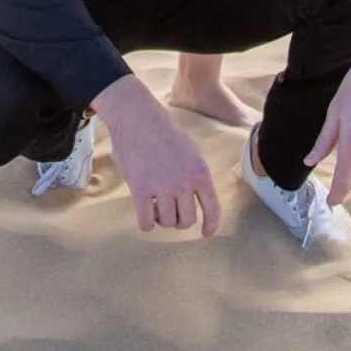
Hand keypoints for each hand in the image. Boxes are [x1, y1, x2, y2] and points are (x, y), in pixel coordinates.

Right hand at [92, 75, 221, 236]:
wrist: (137, 117)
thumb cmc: (163, 133)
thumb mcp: (190, 151)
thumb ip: (195, 175)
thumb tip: (197, 200)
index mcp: (200, 171)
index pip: (213, 208)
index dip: (211, 225)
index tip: (206, 233)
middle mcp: (184, 182)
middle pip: (187, 221)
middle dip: (178, 220)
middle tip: (170, 209)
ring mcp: (163, 186)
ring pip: (167, 223)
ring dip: (161, 218)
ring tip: (155, 204)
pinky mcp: (140, 189)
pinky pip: (146, 223)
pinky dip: (146, 222)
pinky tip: (144, 210)